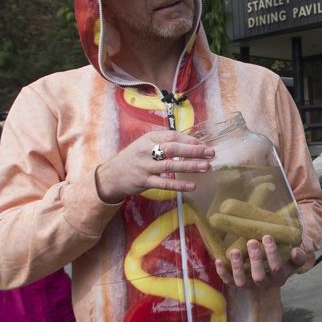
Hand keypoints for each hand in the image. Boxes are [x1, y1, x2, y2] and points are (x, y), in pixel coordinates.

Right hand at [95, 131, 214, 203]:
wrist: (111, 176)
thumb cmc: (134, 158)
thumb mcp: (145, 144)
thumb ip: (164, 142)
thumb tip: (191, 143)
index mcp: (149, 139)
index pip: (172, 136)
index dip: (190, 140)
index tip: (205, 144)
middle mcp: (146, 151)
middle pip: (173, 148)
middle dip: (194, 150)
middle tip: (211, 153)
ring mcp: (145, 166)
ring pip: (170, 165)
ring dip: (190, 166)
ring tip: (206, 167)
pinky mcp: (144, 181)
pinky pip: (164, 183)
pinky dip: (179, 184)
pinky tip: (192, 185)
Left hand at [214, 236, 310, 288]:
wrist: (271, 270)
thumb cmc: (284, 259)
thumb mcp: (294, 258)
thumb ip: (298, 255)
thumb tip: (295, 251)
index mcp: (280, 277)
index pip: (277, 268)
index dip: (272, 254)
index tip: (267, 236)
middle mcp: (265, 284)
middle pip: (259, 276)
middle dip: (255, 259)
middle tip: (252, 241)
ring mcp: (250, 285)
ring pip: (242, 282)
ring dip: (237, 267)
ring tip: (235, 251)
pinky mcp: (238, 283)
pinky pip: (229, 281)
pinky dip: (223, 272)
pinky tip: (218, 260)